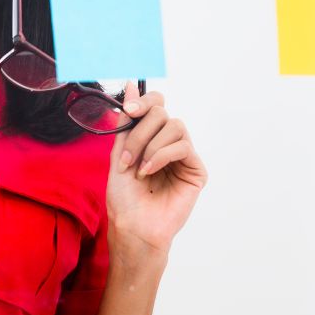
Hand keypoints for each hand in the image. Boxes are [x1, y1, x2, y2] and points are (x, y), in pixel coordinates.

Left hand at [104, 81, 207, 257]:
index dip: (144, 101)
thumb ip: (126, 123)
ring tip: (138, 169)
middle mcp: (168, 143)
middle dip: (140, 132)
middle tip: (126, 157)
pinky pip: (182, 146)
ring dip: (150, 145)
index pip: (156, 105)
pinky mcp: (196, 170)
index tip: (130, 109)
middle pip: (162, 113)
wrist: (132, 227)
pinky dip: (161, 155)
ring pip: (174, 126)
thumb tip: (130, 86)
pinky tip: (149, 171)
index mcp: (151, 137)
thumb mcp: (118, 153)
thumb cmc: (125, 197)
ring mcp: (183, 156)